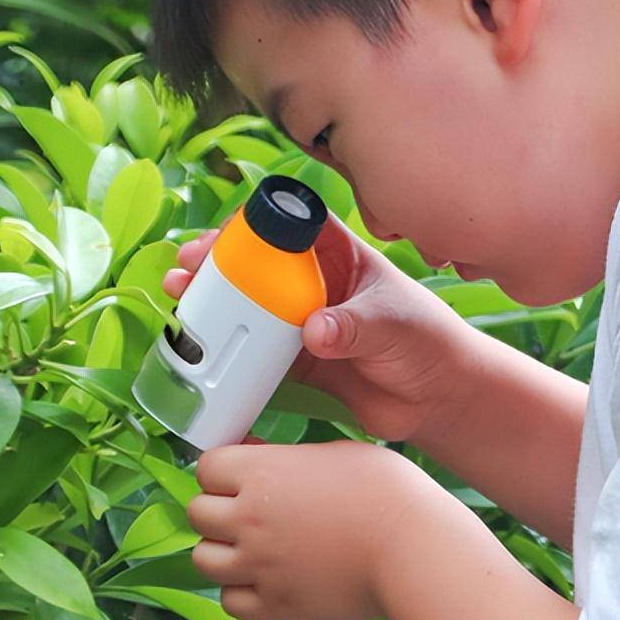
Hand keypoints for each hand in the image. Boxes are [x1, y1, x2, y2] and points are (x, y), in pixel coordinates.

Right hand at [162, 209, 479, 443]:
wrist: (439, 399)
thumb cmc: (429, 343)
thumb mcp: (394, 325)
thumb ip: (355, 327)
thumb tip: (314, 332)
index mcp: (343, 257)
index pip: (296, 224)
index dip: (257, 220)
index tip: (223, 232)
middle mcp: (318, 285)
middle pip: (260, 263)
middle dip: (220, 261)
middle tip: (188, 264)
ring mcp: (304, 323)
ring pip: (250, 307)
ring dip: (214, 302)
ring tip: (180, 298)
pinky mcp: (299, 362)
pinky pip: (256, 354)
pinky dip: (228, 353)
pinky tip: (200, 352)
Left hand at [187, 438, 423, 619]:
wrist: (410, 545)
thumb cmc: (384, 489)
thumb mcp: (335, 451)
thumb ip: (286, 458)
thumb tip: (256, 459)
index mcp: (262, 473)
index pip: (206, 467)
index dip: (223, 468)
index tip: (241, 472)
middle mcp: (249, 518)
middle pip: (197, 512)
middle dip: (218, 506)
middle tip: (247, 506)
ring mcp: (258, 565)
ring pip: (203, 558)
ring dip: (223, 548)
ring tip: (253, 543)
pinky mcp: (275, 604)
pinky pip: (229, 601)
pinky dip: (240, 590)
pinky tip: (266, 576)